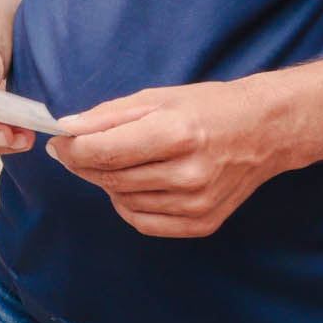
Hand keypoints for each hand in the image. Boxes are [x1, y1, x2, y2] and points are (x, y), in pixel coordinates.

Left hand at [49, 80, 282, 238]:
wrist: (264, 131)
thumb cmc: (208, 107)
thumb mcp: (157, 98)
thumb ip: (108, 116)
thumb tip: (66, 130)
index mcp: (177, 133)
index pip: (105, 151)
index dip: (72, 148)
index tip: (59, 141)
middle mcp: (188, 173)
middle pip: (111, 177)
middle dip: (83, 164)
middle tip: (74, 150)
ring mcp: (196, 203)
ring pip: (123, 200)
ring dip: (108, 182)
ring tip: (119, 160)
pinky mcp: (202, 223)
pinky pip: (143, 222)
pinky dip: (128, 204)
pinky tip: (135, 183)